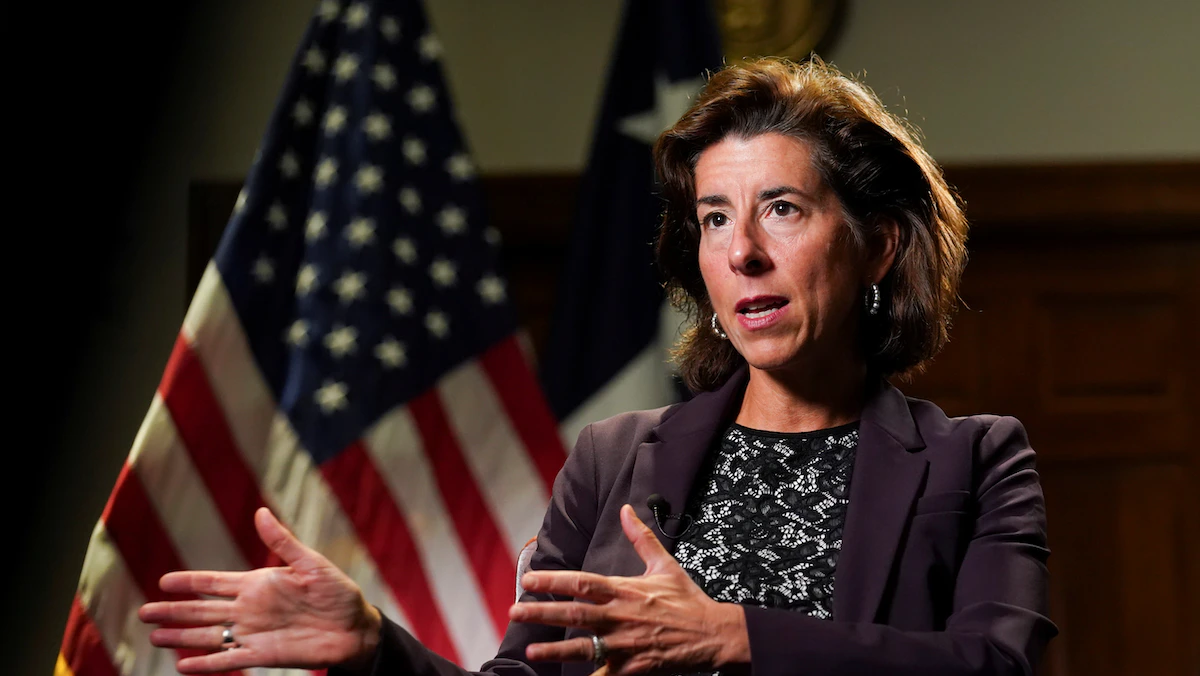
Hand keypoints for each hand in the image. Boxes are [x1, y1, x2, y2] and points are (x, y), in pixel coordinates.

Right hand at [138, 507, 381, 672]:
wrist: (355, 627)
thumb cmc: (337, 593)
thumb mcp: (311, 564)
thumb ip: (283, 542)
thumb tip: (261, 512)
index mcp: (258, 584)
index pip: (214, 582)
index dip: (189, 582)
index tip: (162, 582)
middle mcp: (249, 609)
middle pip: (202, 610)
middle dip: (173, 611)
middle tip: (144, 613)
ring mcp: (253, 633)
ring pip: (208, 636)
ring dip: (182, 637)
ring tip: (155, 638)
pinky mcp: (262, 656)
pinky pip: (228, 661)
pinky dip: (206, 664)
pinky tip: (182, 666)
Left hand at [510, 504, 748, 675]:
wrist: (714, 635)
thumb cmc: (688, 601)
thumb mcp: (665, 565)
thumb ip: (640, 537)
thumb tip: (626, 509)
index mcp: (625, 590)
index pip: (583, 582)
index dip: (553, 580)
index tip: (529, 580)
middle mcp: (621, 617)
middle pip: (575, 613)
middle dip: (543, 612)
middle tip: (515, 611)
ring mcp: (626, 645)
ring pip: (586, 647)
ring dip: (556, 650)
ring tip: (532, 650)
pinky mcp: (634, 668)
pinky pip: (605, 675)